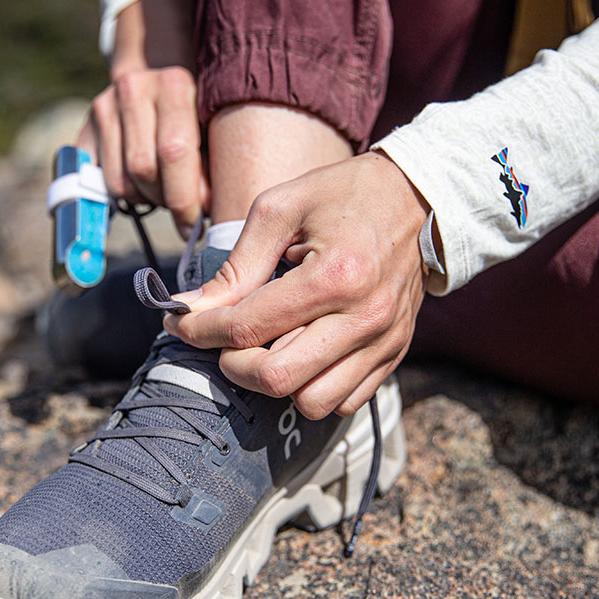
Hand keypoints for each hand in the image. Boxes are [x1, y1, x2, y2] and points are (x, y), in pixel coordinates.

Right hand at [76, 0, 208, 235]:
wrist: (158, 71)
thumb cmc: (199, 110)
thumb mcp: (214, 124)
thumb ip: (213, 162)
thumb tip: (210, 211)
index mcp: (174, 84)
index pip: (174, 153)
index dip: (185, 198)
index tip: (196, 224)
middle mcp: (133, 88)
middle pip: (144, 170)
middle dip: (166, 201)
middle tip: (183, 211)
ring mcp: (104, 105)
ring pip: (119, 182)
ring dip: (145, 200)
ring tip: (165, 192)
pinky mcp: (86, 125)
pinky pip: (99, 180)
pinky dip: (122, 194)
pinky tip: (142, 186)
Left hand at [165, 151, 429, 419]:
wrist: (419, 199)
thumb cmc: (343, 195)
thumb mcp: (280, 209)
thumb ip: (236, 265)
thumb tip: (189, 309)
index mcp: (333, 276)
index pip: (248, 328)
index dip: (199, 331)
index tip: (178, 323)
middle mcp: (363, 318)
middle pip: (277, 379)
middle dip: (233, 364)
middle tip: (223, 339)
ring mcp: (383, 342)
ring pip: (311, 402)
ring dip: (276, 382)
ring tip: (268, 346)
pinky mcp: (394, 354)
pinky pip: (344, 401)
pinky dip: (313, 387)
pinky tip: (301, 352)